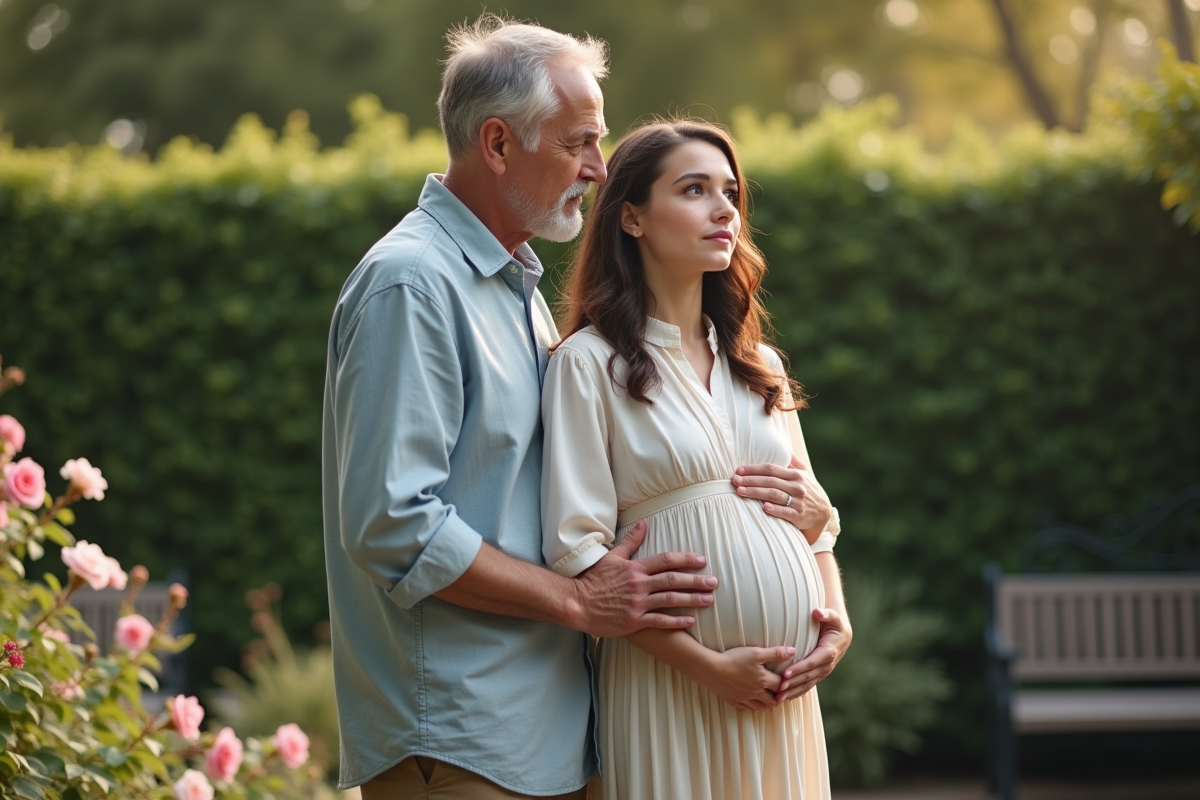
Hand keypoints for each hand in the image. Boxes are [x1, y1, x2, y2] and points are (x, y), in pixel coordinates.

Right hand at [574, 519, 716, 637]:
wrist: (577, 603)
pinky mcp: (634, 622)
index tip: (701, 559)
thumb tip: (644, 523)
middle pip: (673, 580)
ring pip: (670, 600)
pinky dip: (676, 621)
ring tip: (709, 600)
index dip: (685, 559)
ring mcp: (637, 604)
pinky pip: (659, 621)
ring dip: (692, 599)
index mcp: (635, 568)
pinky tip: (690, 620)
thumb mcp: (612, 557)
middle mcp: (639, 585)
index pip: (665, 560)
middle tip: (714, 581)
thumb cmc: (593, 580)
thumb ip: (631, 541)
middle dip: (695, 580)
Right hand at [704, 645, 793, 710]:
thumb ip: (775, 653)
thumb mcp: (756, 653)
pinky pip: (746, 708)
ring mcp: (745, 698)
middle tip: (779, 692)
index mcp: (763, 680)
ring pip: (760, 707)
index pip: (781, 686)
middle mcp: (756, 692)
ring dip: (766, 704)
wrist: (712, 669)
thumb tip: (793, 652)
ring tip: (768, 699)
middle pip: (773, 700)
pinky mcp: (734, 701)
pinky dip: (751, 706)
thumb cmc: (734, 659)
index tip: (788, 682)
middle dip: (778, 697)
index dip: (786, 684)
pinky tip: (751, 701)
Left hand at [732, 454, 831, 543]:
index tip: (739, 470)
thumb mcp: (804, 474)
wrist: (823, 512)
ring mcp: (798, 501)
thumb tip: (781, 446)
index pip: (771, 469)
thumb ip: (792, 462)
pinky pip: (785, 512)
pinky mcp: (799, 516)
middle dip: (750, 480)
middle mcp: (797, 486)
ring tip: (740, 491)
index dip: (754, 469)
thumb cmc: (808, 490)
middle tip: (734, 480)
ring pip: (774, 495)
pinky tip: (763, 507)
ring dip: (755, 493)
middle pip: (770, 481)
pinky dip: (775, 510)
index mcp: (796, 475)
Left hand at [775, 608, 851, 702]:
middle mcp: (826, 665)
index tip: (785, 673)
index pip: (811, 662)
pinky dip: (797, 692)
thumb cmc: (835, 625)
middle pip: (807, 676)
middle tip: (777, 688)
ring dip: (792, 691)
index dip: (798, 668)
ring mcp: (823, 672)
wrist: (843, 637)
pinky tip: (786, 697)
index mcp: (828, 652)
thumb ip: (826, 614)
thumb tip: (817, 612)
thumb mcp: (834, 617)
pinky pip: (807, 685)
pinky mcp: (819, 675)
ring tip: (778, 698)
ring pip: (806, 684)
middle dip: (792, 683)